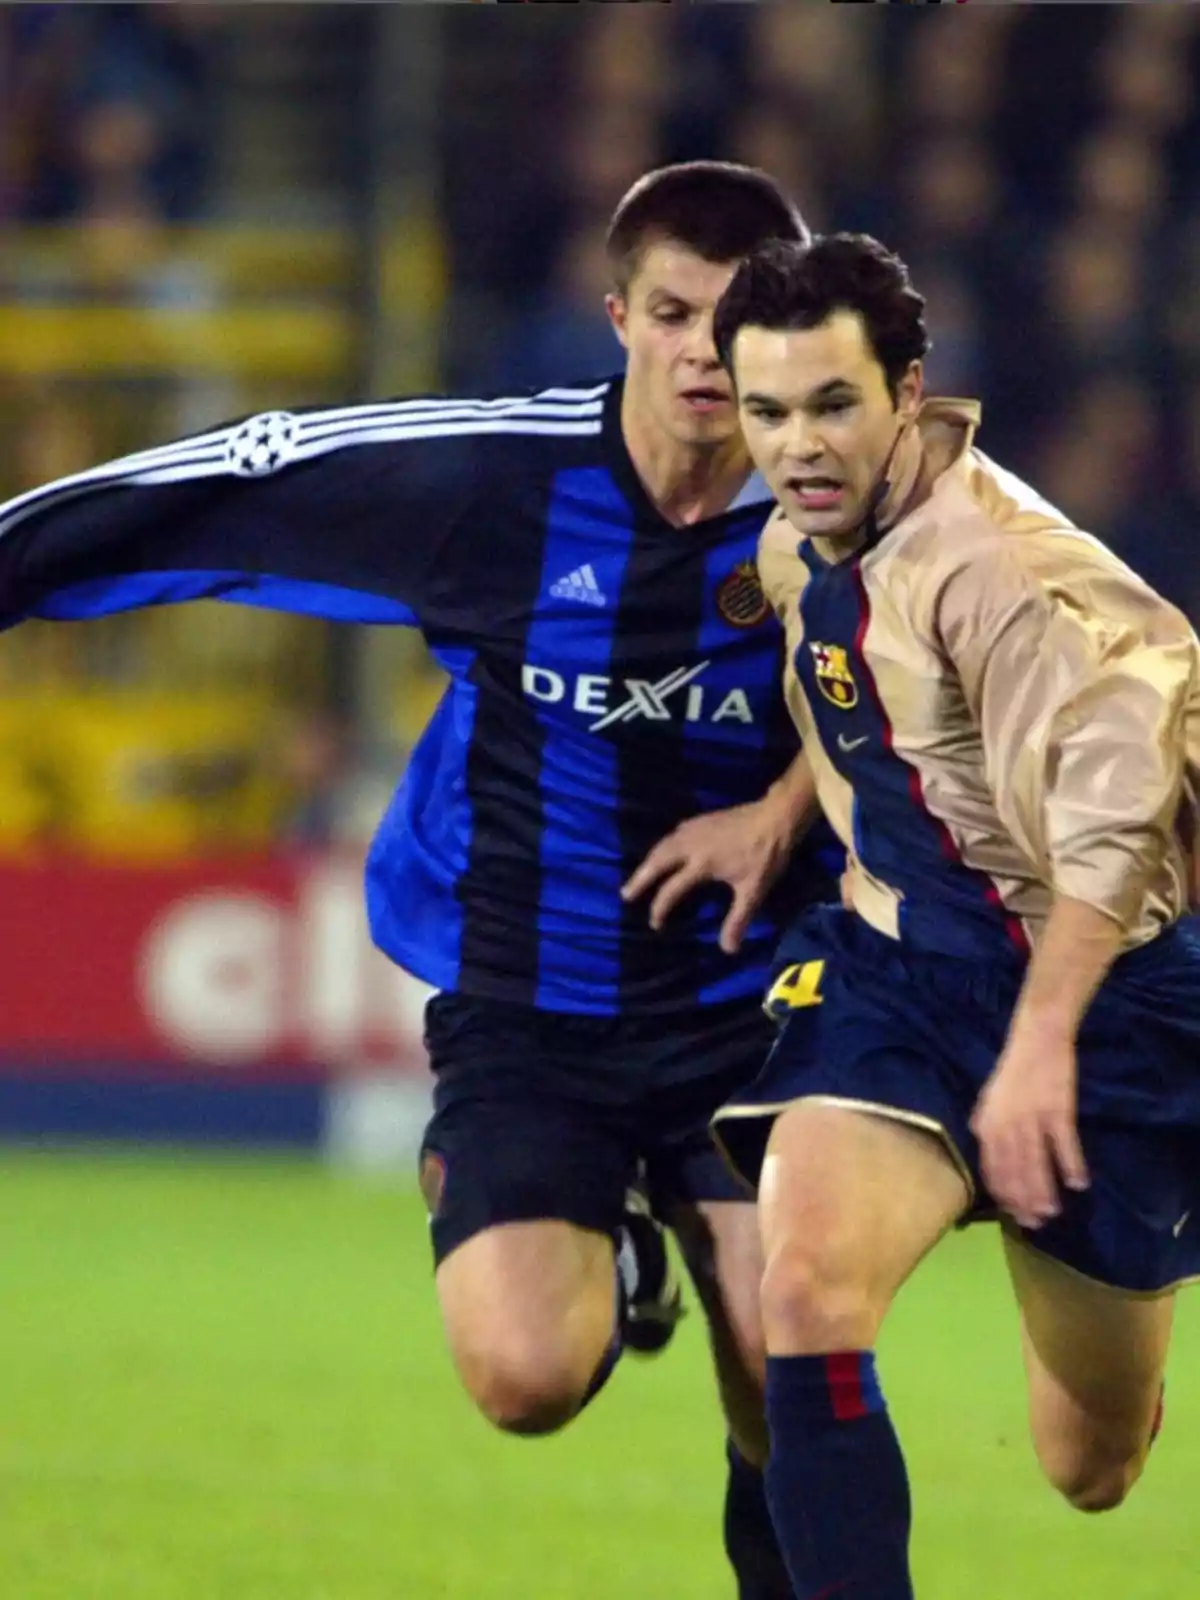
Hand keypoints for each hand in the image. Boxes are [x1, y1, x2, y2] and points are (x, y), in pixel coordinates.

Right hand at [621, 796, 798, 954]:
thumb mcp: (753, 891)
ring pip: (662, 845)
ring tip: (640, 875)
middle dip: (640, 879)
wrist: (776, 818)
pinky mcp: (701, 820)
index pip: (671, 889)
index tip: (655, 924)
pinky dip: (662, 846)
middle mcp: (690, 845)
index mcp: (701, 864)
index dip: (660, 908)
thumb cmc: (765, 855)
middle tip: (625, 894)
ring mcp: (694, 829)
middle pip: (657, 862)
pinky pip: (672, 835)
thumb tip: (728, 949)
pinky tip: (664, 850)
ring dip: (648, 861)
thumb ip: (738, 920)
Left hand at [970, 1019, 1089, 1229]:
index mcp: (987, 1124)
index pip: (991, 1169)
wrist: (1037, 1039)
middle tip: (1035, 1222)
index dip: (1002, 1194)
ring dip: (1044, 1191)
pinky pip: (1064, 1145)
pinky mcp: (1058, 1110)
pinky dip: (1071, 1165)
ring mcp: (1032, 1119)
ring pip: (1036, 1164)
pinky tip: (1078, 1183)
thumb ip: (984, 1125)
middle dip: (1023, 1201)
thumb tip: (983, 1151)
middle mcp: (1006, 1126)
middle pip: (1014, 1172)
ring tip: (1053, 1211)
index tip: (1013, 1214)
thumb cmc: (1013, 1070)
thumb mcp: (989, 1097)